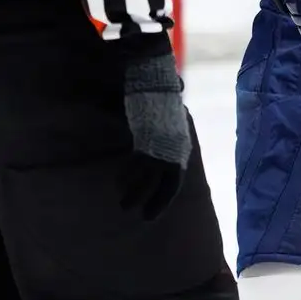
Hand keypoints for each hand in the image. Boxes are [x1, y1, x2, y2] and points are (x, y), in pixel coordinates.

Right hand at [114, 35, 190, 218]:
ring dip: (137, 193)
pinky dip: (128, 176)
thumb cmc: (161, 100)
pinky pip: (137, 164)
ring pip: (149, 178)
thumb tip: (161, 154)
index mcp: (180, 147)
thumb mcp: (168, 123)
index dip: (166, 197)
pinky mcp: (147, 140)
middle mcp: (174, 150)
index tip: (156, 211)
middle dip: (156, 202)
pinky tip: (119, 186)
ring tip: (124, 207)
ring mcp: (161, 146)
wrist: (158, 80)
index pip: (175, 179)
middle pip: (167, 184)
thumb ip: (164, 138)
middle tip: (145, 219)